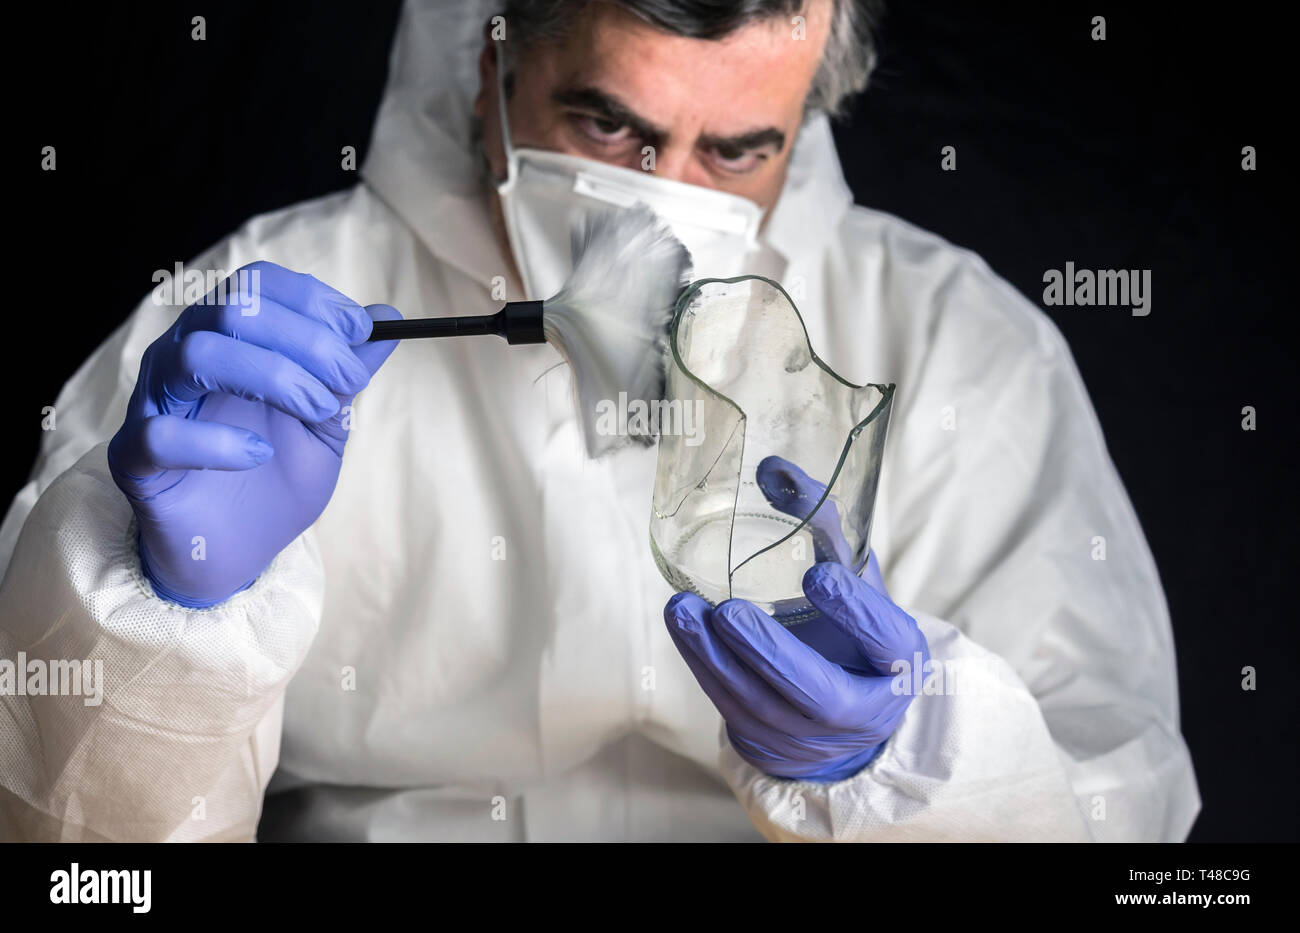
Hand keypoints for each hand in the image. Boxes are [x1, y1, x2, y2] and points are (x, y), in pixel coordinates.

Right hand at [107, 261, 400, 606]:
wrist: (240, 550)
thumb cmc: (276, 476)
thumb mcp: (327, 422)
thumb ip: (347, 373)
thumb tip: (387, 318)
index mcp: (227, 338)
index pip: (258, 285)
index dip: (313, 301)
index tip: (360, 331)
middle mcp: (183, 355)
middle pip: (233, 308)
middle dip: (305, 339)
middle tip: (348, 381)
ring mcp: (153, 403)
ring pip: (198, 353)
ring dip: (272, 377)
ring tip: (313, 412)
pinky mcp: (133, 458)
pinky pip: (161, 435)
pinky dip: (219, 442)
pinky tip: (258, 454)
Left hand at [664, 457, 928, 781]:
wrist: (839, 712)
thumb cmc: (849, 630)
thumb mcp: (854, 579)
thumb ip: (822, 526)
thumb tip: (772, 467)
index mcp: (897, 662)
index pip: (885, 639)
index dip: (855, 611)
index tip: (817, 575)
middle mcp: (859, 708)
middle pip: (815, 690)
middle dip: (769, 652)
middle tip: (729, 611)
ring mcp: (809, 735)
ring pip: (760, 703)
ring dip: (714, 656)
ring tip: (682, 610)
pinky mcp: (766, 741)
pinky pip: (728, 706)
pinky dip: (701, 665)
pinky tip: (681, 628)